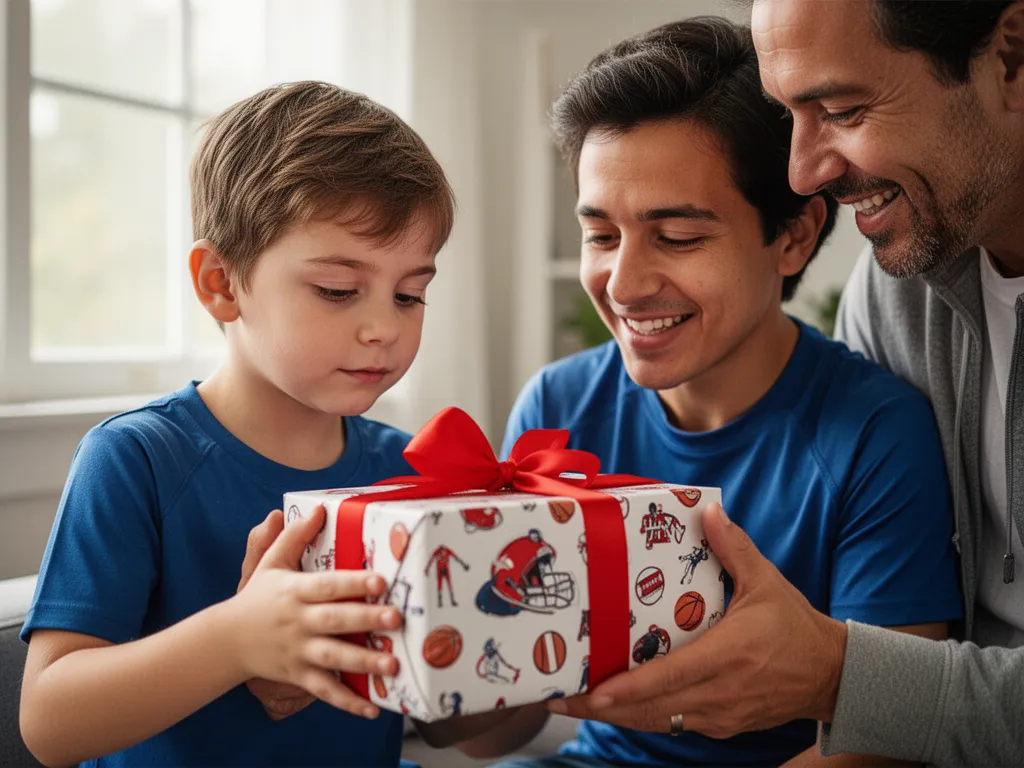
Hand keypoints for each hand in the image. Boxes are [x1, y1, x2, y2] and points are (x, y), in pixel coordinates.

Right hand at [231, 505, 402, 718]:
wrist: (225, 641)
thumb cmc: (256, 597)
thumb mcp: (270, 563)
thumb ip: (293, 536)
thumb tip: (318, 508)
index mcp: (295, 591)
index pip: (327, 585)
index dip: (352, 582)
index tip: (379, 580)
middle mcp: (299, 622)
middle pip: (335, 620)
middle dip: (366, 620)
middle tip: (396, 618)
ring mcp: (298, 651)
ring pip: (333, 658)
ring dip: (363, 662)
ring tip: (392, 664)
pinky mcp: (297, 675)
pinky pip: (324, 690)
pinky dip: (347, 701)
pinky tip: (372, 709)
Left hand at [548, 503, 846, 738]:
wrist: (833, 674)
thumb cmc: (796, 626)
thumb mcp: (767, 581)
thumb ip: (734, 547)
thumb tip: (708, 509)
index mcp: (729, 655)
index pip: (670, 677)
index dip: (629, 689)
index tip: (594, 692)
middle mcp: (721, 692)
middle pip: (652, 709)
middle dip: (603, 707)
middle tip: (559, 697)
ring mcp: (721, 714)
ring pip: (659, 723)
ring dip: (617, 717)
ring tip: (575, 704)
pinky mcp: (722, 725)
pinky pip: (674, 725)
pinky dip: (643, 718)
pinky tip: (616, 708)